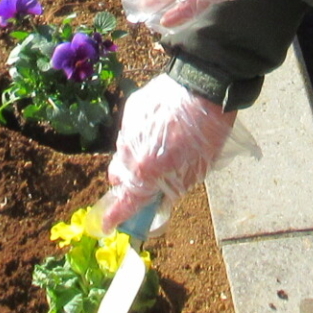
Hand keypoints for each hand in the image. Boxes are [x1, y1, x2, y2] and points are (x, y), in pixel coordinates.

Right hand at [101, 75, 235, 225]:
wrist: (204, 87)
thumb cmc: (206, 133)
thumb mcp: (196, 171)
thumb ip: (172, 189)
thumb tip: (159, 200)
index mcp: (146, 172)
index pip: (124, 202)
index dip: (114, 217)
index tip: (106, 226)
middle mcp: (129, 152)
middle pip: (118, 176)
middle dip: (129, 182)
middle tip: (149, 179)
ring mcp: (127, 128)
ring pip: (124, 152)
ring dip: (137, 156)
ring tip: (163, 144)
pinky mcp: (131, 109)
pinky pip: (130, 130)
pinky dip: (141, 134)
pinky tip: (162, 125)